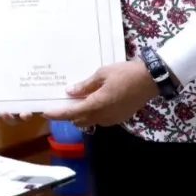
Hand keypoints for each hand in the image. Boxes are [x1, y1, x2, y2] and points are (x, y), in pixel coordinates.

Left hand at [35, 60, 159, 127]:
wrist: (150, 80)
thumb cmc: (125, 73)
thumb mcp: (102, 74)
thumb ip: (85, 85)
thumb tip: (70, 92)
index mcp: (97, 104)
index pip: (72, 113)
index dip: (57, 114)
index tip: (45, 113)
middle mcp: (104, 116)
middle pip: (79, 121)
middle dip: (68, 115)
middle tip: (61, 103)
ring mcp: (113, 119)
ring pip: (90, 121)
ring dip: (81, 114)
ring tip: (77, 100)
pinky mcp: (120, 118)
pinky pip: (101, 119)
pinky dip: (93, 113)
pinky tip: (93, 101)